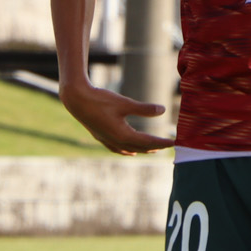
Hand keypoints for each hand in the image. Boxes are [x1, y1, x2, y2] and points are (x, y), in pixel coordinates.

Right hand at [60, 80, 174, 155]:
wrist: (77, 100)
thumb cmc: (101, 100)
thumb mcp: (125, 103)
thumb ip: (144, 109)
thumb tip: (163, 110)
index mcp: (123, 135)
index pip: (148, 142)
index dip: (161, 142)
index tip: (173, 142)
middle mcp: (115, 141)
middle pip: (139, 148)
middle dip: (154, 147)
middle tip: (167, 146)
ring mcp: (107, 140)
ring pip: (128, 150)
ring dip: (141, 150)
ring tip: (152, 150)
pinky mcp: (101, 136)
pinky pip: (117, 148)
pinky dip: (126, 150)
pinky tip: (128, 150)